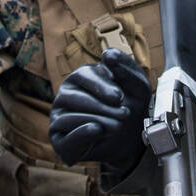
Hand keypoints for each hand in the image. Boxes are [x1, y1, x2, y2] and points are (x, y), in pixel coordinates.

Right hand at [48, 48, 150, 178]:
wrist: (128, 141)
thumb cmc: (129, 109)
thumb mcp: (137, 88)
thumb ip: (126, 68)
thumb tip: (108, 54)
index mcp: (82, 77)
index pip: (84, 75)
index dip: (101, 86)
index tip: (119, 97)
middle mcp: (67, 94)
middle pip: (75, 97)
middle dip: (101, 106)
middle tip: (124, 114)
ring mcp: (60, 117)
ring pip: (69, 117)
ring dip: (97, 120)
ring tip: (118, 126)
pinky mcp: (59, 140)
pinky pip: (65, 137)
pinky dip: (81, 134)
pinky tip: (97, 130)